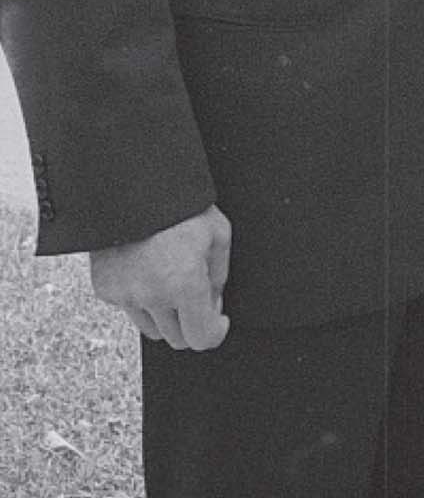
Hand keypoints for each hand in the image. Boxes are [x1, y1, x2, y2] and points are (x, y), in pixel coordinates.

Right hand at [89, 205, 231, 349]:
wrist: (132, 183)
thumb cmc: (180, 203)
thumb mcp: (217, 232)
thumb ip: (219, 275)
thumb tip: (213, 304)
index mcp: (184, 282)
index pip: (200, 337)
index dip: (214, 332)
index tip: (218, 322)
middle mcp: (152, 295)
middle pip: (177, 338)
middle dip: (191, 322)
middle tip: (196, 294)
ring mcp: (125, 294)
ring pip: (152, 328)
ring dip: (166, 314)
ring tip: (171, 277)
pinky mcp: (106, 289)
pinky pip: (129, 308)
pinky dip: (141, 298)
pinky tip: (147, 268)